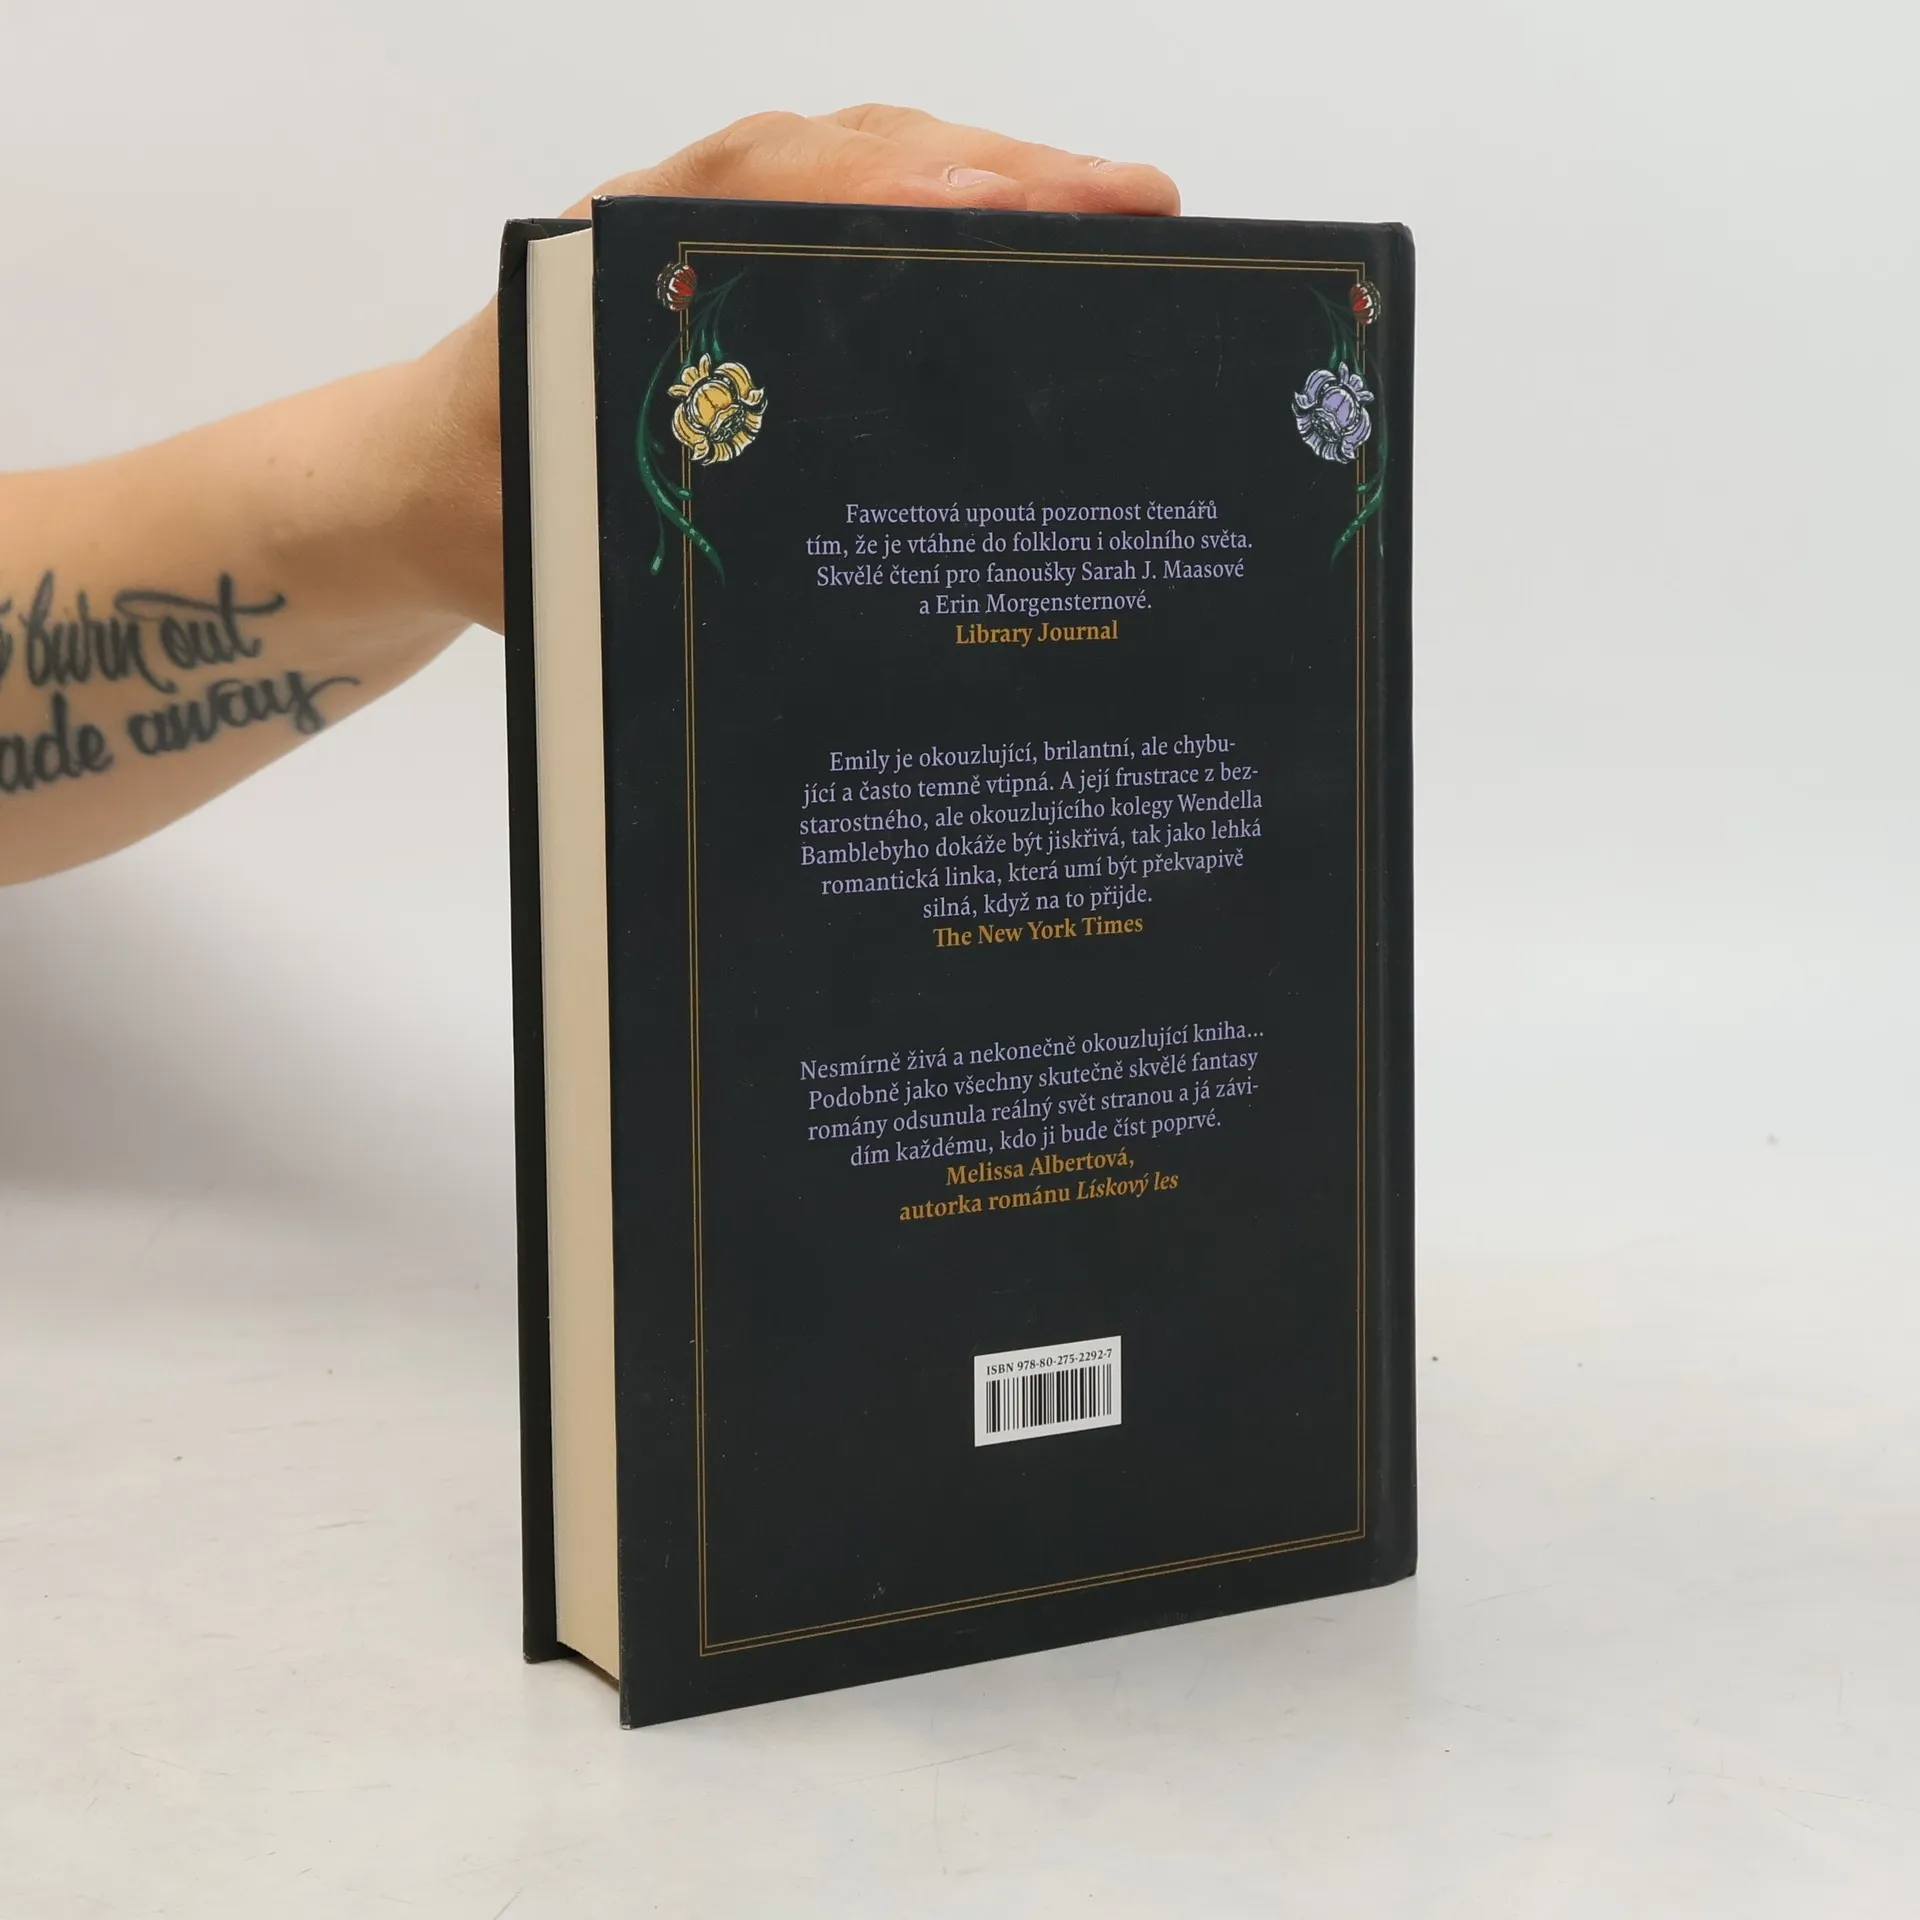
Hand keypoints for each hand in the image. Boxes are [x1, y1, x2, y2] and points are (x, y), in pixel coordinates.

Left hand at [412, 107, 1180, 630]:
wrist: (412, 491)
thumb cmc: (484, 513)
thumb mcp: (554, 537)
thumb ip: (640, 520)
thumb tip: (781, 529)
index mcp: (628, 264)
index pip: (785, 190)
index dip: (906, 193)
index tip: (1013, 206)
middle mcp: (678, 221)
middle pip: (855, 156)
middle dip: (1004, 173)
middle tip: (1140, 205)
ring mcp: (710, 232)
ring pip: (864, 165)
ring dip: (989, 175)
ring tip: (1116, 208)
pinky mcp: (734, 267)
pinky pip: (849, 207)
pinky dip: (942, 206)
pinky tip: (1018, 238)